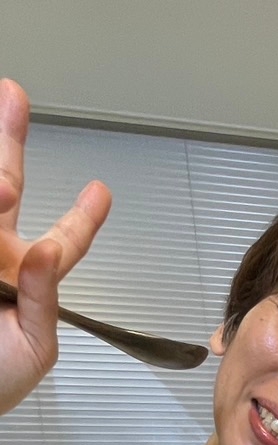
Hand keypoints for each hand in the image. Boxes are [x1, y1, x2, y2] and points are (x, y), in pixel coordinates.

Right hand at [0, 78, 111, 413]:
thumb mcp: (34, 349)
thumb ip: (43, 300)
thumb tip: (44, 251)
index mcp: (27, 280)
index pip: (62, 242)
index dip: (82, 216)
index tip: (100, 190)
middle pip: (4, 188)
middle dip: (8, 140)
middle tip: (12, 94)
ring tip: (2, 162)